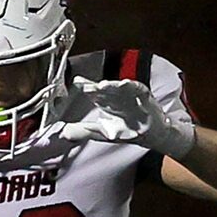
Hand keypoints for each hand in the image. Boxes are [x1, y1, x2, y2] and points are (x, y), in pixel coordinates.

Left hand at [54, 76, 194, 158]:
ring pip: (120, 88)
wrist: (152, 133)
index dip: (86, 87)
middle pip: (105, 89)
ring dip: (113, 85)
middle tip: (86, 84)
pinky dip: (133, 87)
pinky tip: (126, 84)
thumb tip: (64, 133)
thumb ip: (85, 131)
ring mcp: (130, 95)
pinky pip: (138, 90)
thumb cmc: (128, 130)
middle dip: (96, 86)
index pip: (94, 92)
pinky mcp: (144, 97)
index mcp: (106, 102)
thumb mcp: (104, 133)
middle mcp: (117, 96)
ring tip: (104, 85)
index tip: (77, 83)